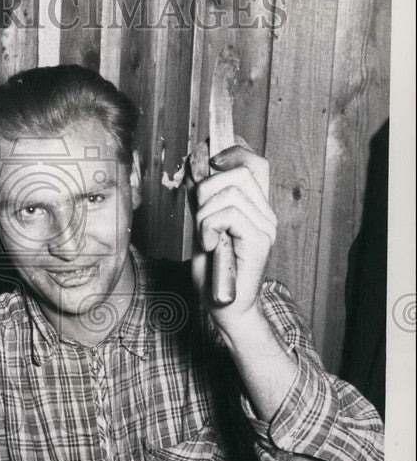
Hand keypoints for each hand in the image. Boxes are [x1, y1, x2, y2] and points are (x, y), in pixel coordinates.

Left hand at [190, 139, 276, 330]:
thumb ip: (203, 201)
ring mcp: (266, 227)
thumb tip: (195, 169)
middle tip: (201, 218)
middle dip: (208, 189)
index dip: (233, 152)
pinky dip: (208, 228)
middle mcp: (266, 214)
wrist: (225, 308)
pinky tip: (210, 247)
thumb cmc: (214, 272)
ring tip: (206, 238)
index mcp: (256, 208)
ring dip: (204, 215)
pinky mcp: (259, 241)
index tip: (208, 161)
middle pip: (239, 172)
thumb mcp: (202, 227)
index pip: (255, 164)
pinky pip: (227, 214)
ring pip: (228, 193)